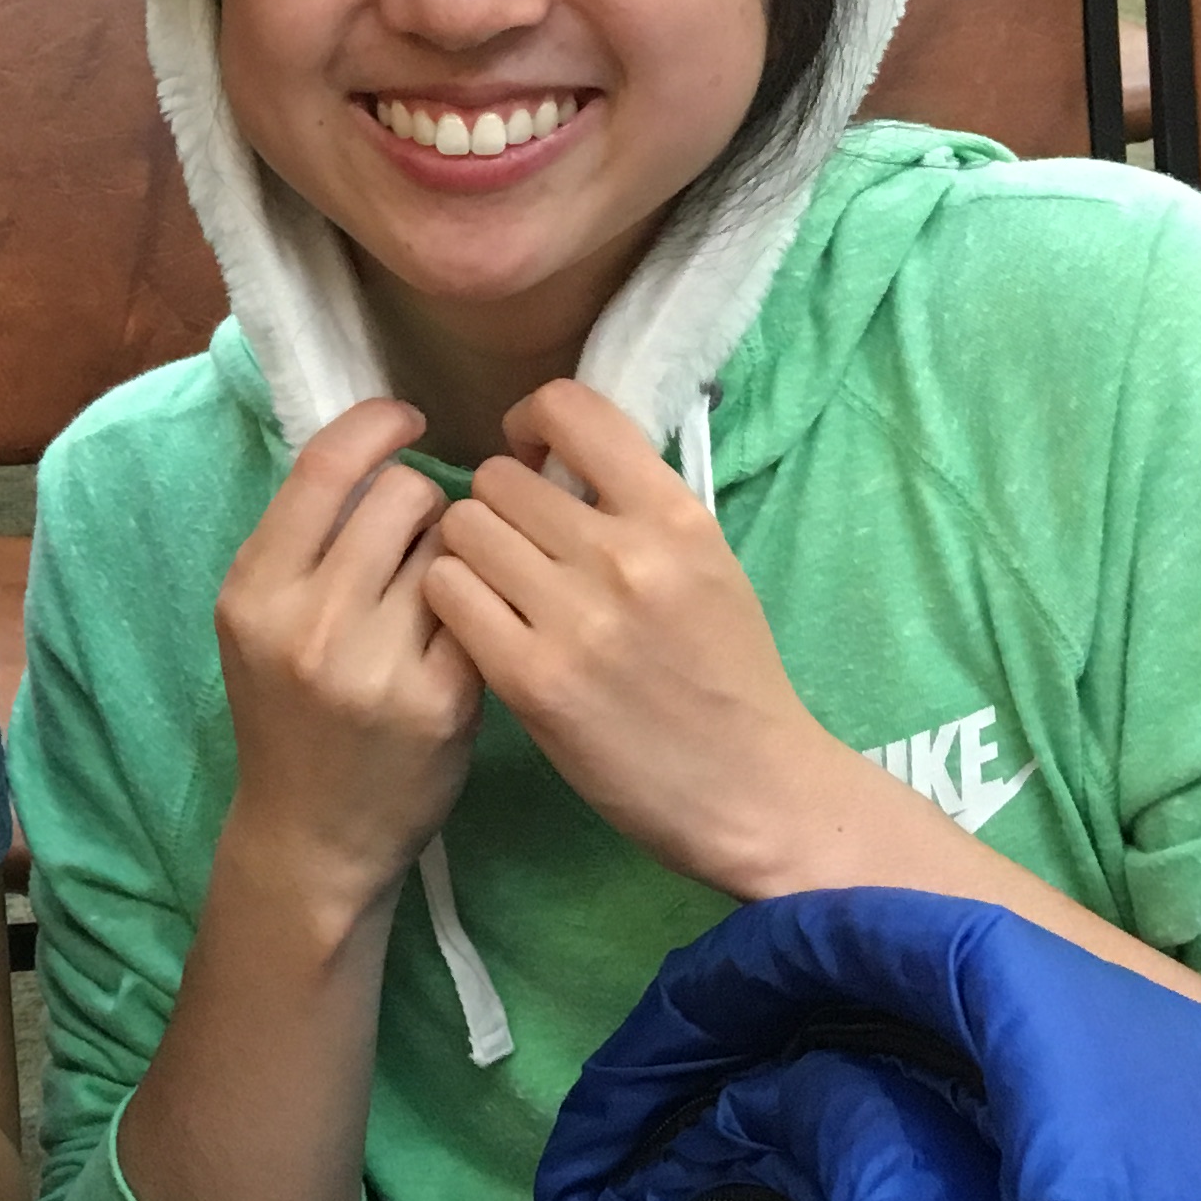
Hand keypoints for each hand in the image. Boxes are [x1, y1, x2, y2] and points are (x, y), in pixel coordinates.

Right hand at [213, 400, 485, 913]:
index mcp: (253, 590)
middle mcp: (308, 623)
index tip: (406, 419)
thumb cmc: (290, 712)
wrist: (312, 834)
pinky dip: (481, 606)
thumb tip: (373, 443)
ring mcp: (376, 665)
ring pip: (454, 544)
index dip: (375, 425)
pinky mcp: (442, 701)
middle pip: (403, 495)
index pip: (323, 466)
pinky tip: (467, 633)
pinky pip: (481, 605)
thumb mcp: (259, 620)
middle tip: (419, 539)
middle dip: (424, 501)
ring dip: (459, 551)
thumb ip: (302, 541)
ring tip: (440, 591)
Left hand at [421, 382, 863, 896]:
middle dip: (496, 507)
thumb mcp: (706, 565)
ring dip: (467, 555)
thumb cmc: (727, 676)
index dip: (532, 424)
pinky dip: (452, 602)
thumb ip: (636, 508)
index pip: (571, 410)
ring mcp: (575, 617)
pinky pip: (447, 592)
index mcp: (675, 517)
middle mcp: (624, 555)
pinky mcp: (531, 677)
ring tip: (496, 591)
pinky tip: (480, 628)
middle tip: (514, 550)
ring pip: (461, 529)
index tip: (533, 459)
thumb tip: (555, 456)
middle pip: (497, 478)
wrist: (753, 790)